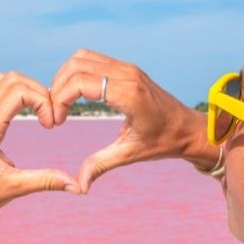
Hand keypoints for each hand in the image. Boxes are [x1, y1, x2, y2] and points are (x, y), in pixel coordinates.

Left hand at [0, 71, 80, 225]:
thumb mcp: (15, 188)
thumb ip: (46, 181)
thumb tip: (78, 187)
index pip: (18, 91)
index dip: (43, 100)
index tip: (51, 125)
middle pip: (14, 79)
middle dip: (40, 92)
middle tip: (50, 119)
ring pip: (3, 79)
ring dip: (27, 89)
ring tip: (41, 113)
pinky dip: (16, 93)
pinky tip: (27, 114)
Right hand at [49, 49, 203, 192]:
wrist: (189, 129)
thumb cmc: (164, 142)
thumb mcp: (131, 154)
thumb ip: (101, 165)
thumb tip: (80, 185)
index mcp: (128, 93)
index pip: (80, 82)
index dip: (59, 99)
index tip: (58, 122)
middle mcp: (127, 74)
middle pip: (76, 65)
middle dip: (57, 87)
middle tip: (55, 113)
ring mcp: (127, 68)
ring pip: (81, 58)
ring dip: (65, 78)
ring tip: (61, 104)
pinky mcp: (127, 68)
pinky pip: (93, 60)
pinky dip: (77, 74)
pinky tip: (75, 97)